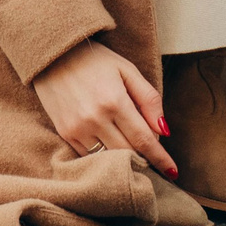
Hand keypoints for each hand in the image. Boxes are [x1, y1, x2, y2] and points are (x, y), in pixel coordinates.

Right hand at [29, 40, 178, 178]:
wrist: (53, 54)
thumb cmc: (95, 60)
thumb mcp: (127, 70)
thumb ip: (149, 99)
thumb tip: (164, 131)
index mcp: (115, 101)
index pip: (144, 139)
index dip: (160, 158)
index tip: (172, 171)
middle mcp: (95, 119)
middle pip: (128, 153)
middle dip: (145, 158)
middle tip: (155, 157)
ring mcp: (77, 128)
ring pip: (109, 159)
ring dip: (125, 160)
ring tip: (135, 155)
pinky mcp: (65, 133)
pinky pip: (90, 156)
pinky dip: (104, 157)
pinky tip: (112, 150)